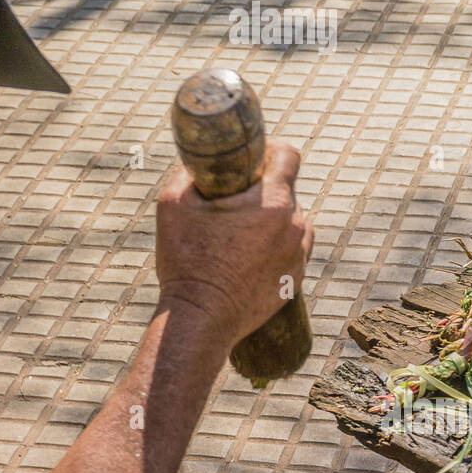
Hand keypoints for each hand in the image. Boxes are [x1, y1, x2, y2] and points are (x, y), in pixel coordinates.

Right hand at [155, 139, 313, 349]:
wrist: (200, 322)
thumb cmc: (185, 264)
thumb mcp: (173, 205)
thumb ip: (190, 171)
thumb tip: (202, 161)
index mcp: (272, 202)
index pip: (288, 155)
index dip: (268, 151)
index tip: (251, 161)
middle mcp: (294, 226)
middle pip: (285, 192)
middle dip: (261, 195)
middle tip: (230, 211)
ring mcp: (299, 256)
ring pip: (291, 223)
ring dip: (270, 224)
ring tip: (237, 241)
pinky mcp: (296, 280)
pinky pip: (290, 252)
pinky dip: (273, 251)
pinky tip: (246, 262)